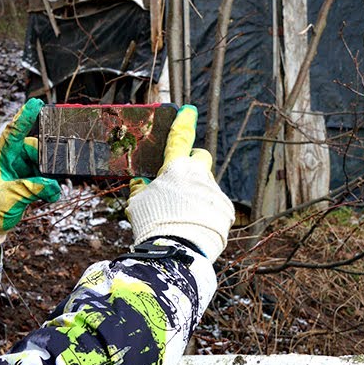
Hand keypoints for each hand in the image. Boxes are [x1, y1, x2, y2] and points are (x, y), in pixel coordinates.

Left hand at [0, 99, 61, 245]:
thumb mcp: (12, 199)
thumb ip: (34, 188)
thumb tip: (54, 185)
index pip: (12, 133)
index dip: (25, 118)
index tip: (36, 103)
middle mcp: (6, 159)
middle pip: (32, 148)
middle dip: (46, 159)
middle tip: (55, 172)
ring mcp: (15, 168)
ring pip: (39, 162)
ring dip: (48, 175)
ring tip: (52, 191)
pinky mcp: (22, 178)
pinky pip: (40, 175)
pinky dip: (47, 184)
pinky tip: (51, 194)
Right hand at [125, 105, 233, 261]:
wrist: (176, 253)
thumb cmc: (152, 225)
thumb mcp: (138, 204)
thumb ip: (141, 188)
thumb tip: (141, 181)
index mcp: (175, 168)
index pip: (180, 138)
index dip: (183, 122)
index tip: (189, 111)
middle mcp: (199, 175)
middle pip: (200, 158)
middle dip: (192, 164)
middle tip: (180, 180)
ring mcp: (214, 192)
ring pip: (205, 186)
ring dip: (196, 194)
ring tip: (181, 216)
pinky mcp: (225, 210)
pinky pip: (214, 206)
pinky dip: (205, 212)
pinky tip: (193, 227)